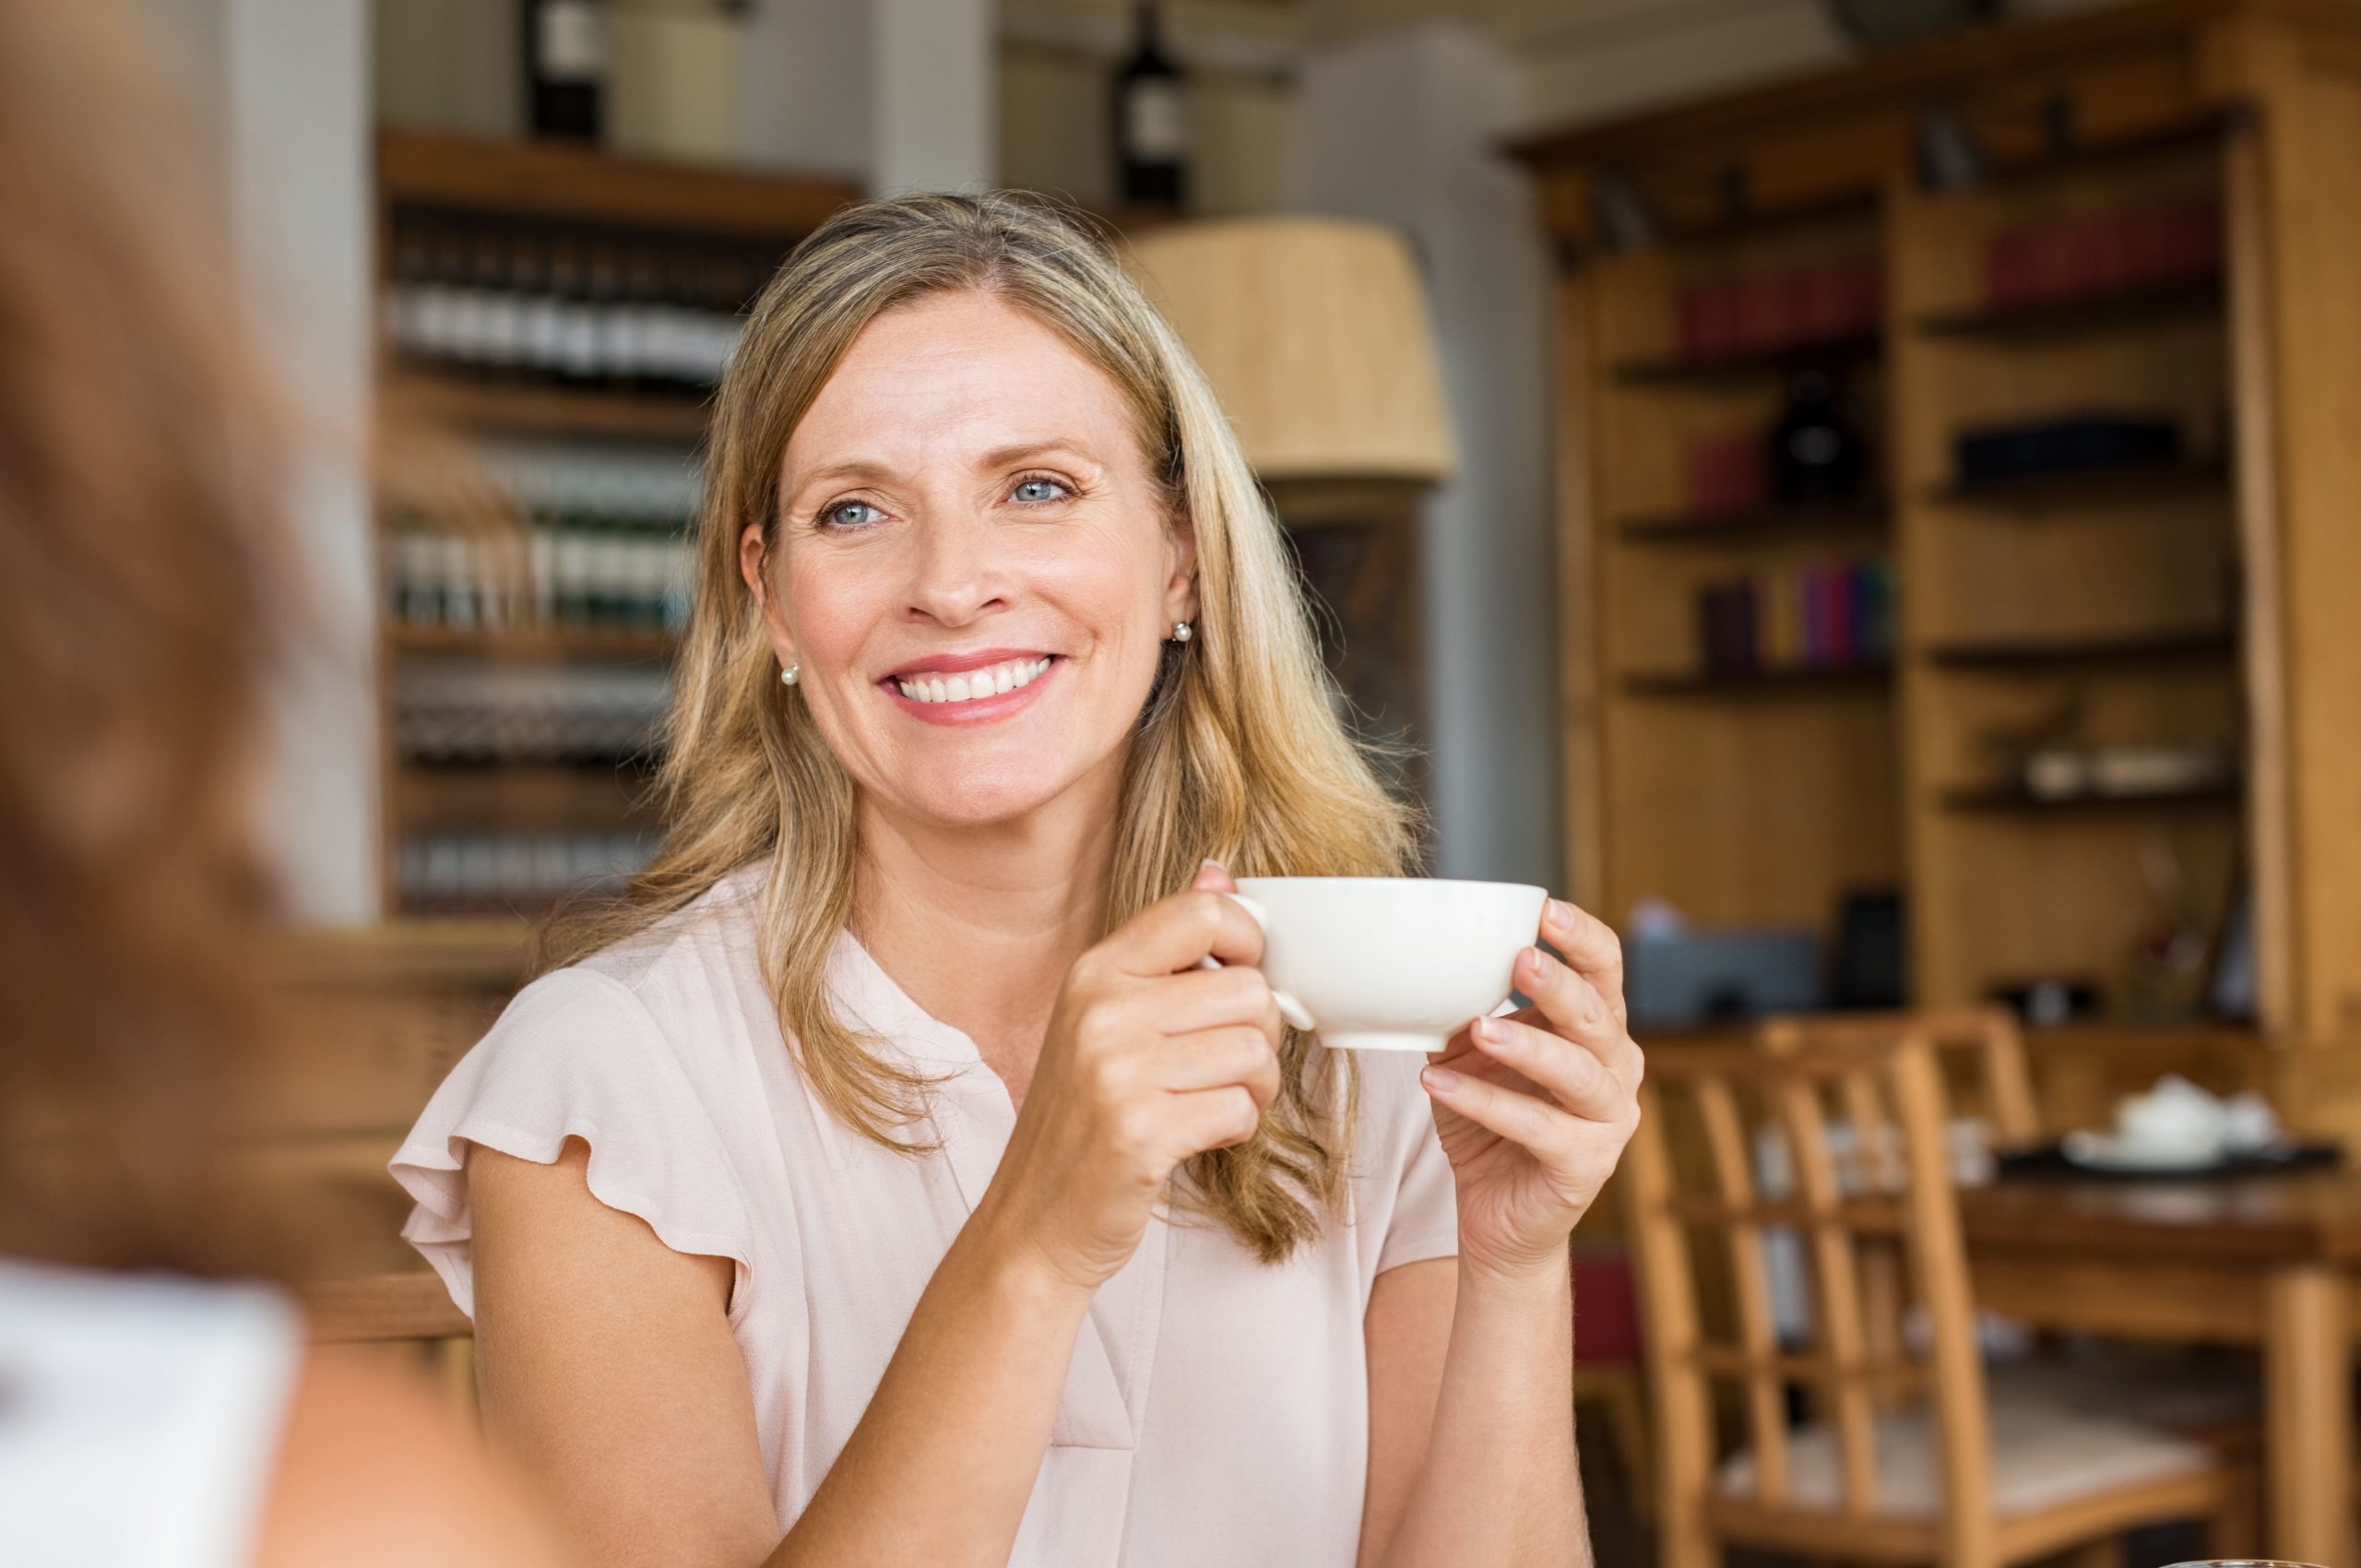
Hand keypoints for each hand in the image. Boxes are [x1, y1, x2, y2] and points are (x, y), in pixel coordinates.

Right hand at [976, 863, 1284, 1294]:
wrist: (1035, 1221)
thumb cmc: (1082, 1119)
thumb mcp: (1107, 1019)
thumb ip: (1164, 948)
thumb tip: (1220, 872)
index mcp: (1095, 971)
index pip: (1203, 912)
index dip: (1249, 942)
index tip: (1245, 978)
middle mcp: (1101, 1011)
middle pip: (1247, 990)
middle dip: (1259, 1035)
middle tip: (1230, 1064)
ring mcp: (1117, 1072)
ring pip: (1253, 1052)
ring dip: (1254, 1087)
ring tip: (1215, 1102)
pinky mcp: (1140, 1132)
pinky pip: (1240, 1109)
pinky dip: (1237, 1127)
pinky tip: (1201, 1135)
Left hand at [1421, 897, 1641, 1284]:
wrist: (1500, 1219)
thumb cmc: (1492, 1124)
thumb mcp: (1474, 1056)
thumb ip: (1467, 1011)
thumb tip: (1428, 965)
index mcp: (1597, 1029)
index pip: (1607, 969)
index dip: (1582, 937)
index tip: (1544, 908)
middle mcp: (1616, 1069)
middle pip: (1600, 1016)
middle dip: (1561, 985)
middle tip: (1521, 959)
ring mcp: (1609, 1121)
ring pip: (1577, 1073)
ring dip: (1527, 1046)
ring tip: (1478, 1029)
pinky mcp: (1586, 1166)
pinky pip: (1537, 1129)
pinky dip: (1484, 1103)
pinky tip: (1440, 1083)